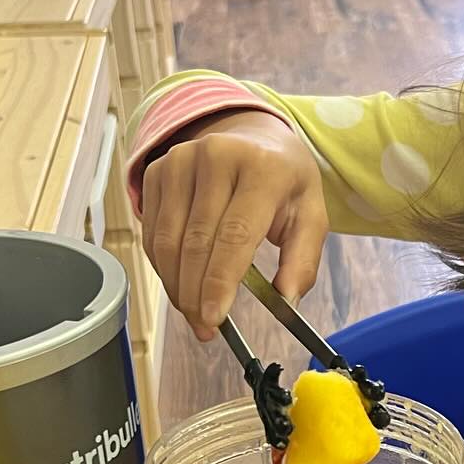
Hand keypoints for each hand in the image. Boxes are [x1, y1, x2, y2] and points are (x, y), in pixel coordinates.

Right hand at [140, 109, 327, 339]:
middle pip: (196, 242)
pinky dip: (164, 266)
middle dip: (196, 294)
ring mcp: (181, 160)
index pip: (234, 235)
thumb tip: (287, 301)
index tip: (214, 319)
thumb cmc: (284, 182)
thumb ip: (302, 260)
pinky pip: (153, 231)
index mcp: (263, 169)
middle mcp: (217, 157)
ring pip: (167, 240)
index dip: (219, 282)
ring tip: (194, 312)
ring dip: (177, 286)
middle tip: (205, 328)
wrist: (253, 135)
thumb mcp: (310, 215)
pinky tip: (181, 284)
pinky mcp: (157, 170)